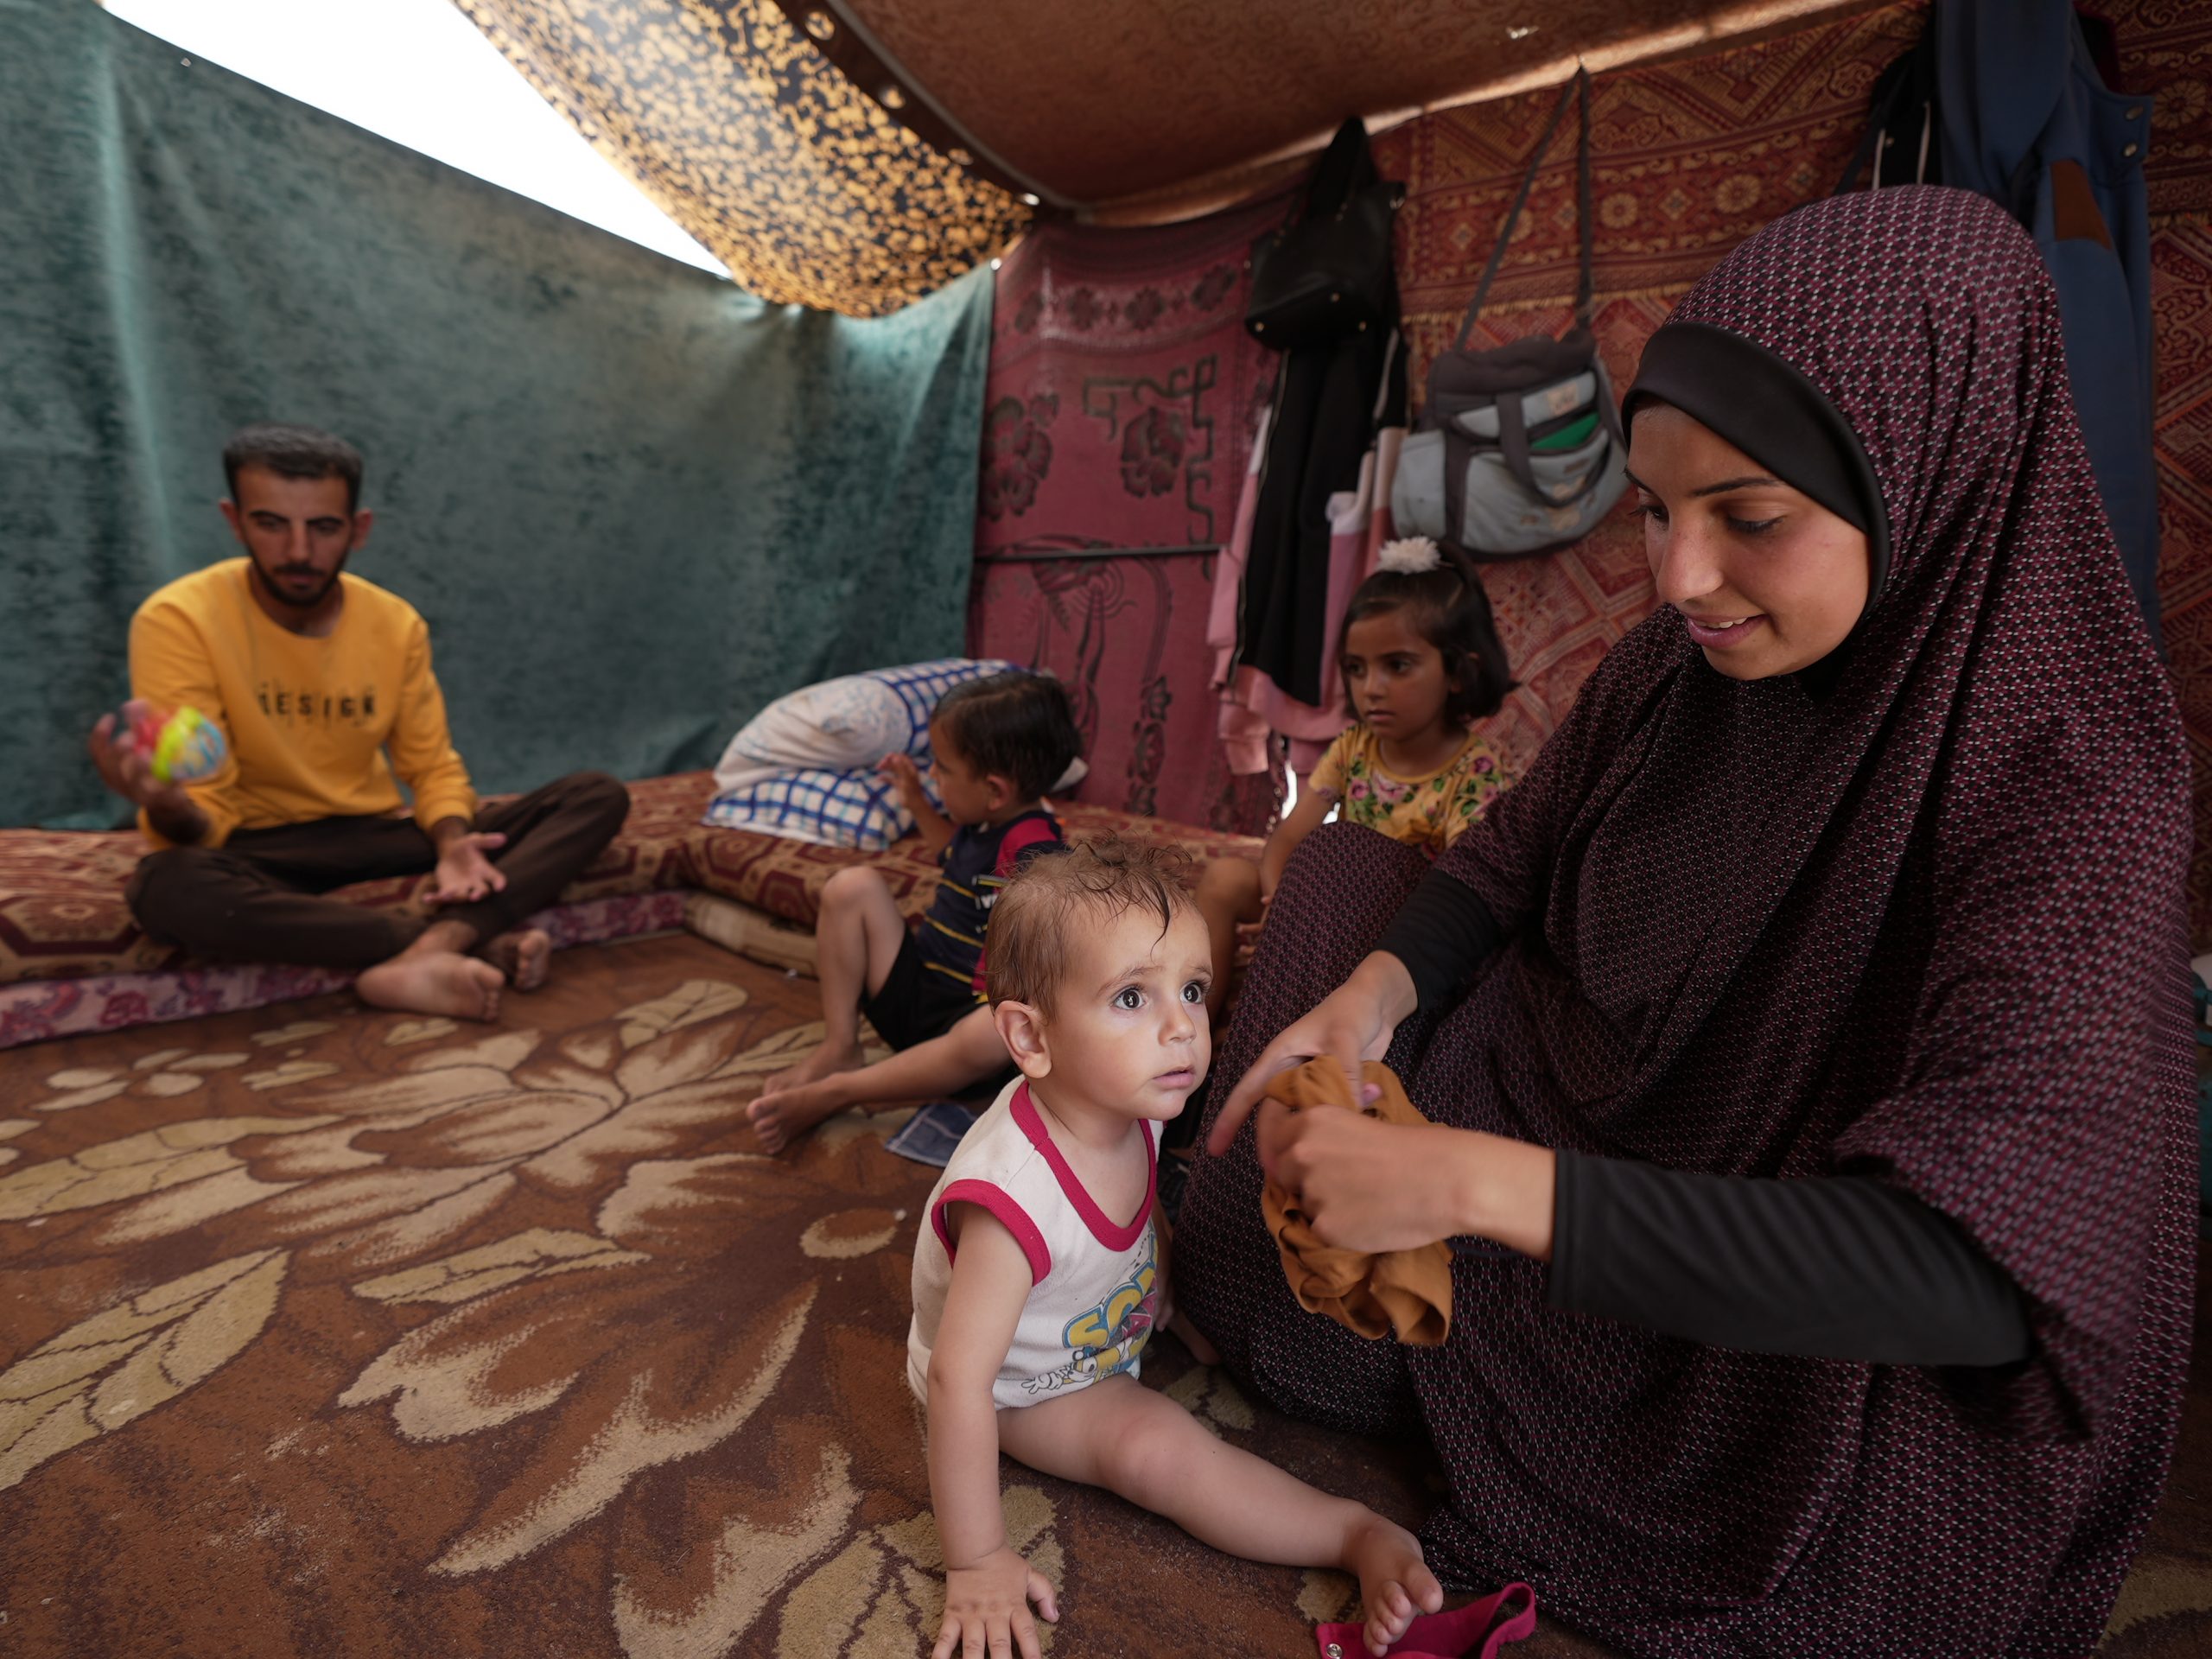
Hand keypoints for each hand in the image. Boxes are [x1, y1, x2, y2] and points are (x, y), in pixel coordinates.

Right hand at [86, 702, 188, 812]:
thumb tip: (137, 703)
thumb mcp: (142, 746)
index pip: (96, 749)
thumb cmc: (151, 769)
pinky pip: (159, 790)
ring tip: (147, 752)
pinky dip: (167, 778)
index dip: (100, 733)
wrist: (168, 803)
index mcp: (110, 767)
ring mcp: (135, 792)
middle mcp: (118, 781)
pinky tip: (176, 770)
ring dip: (137, 765)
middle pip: (111, 764)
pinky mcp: (156, 800)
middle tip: (133, 736)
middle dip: (120, 749)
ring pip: (131, 779)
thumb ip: (138, 726)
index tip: (112, 717)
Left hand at [428, 832, 507, 903]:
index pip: (496, 878)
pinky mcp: (448, 891)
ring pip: (460, 897)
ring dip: (454, 897)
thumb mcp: (474, 840)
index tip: (500, 887)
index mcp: (485, 871)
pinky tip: (426, 898)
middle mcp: (476, 883)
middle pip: (480, 892)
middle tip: (474, 897)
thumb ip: (486, 841)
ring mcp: (462, 889)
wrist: (451, 852)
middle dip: (477, 895)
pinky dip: (435, 899)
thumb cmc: (466, 847)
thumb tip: (503, 838)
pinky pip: (442, 897)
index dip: (499, 883)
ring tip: (444, 895)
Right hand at [877, 750, 928, 804]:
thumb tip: (895, 757)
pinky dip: (884, 778)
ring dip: (885, 767)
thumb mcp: (906, 778)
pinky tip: (878, 778)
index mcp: (910, 768)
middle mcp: (906, 771)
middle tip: (879, 765)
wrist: (914, 804)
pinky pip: (890, 779)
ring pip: (892, 769)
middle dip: (887, 762)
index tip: (885, 758)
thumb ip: (901, 768)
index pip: (901, 757)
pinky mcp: (898, 785)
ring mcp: (902, 778)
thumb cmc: (912, 791)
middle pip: (895, 762)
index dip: (893, 756)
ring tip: (877, 768)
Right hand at [932, 1546, 1057, 1658]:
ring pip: (973, 1647)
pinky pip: (945, 1638)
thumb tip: (1055, 1617)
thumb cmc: (1003, 1563)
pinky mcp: (952, 1615)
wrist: (974, 1547)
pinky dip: (940, 1654)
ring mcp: (971, 1617)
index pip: (1026, 1633)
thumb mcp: (1029, 1574)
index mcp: (1014, 1606)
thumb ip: (1045, 1594)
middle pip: (1000, 1647)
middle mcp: (993, 1615)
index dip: (1032, 1653)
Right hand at [1205, 956, 1412, 1155]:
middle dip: (1274, 1143)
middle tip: (1281, 1175)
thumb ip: (1343, 1074)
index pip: (1248, 1092)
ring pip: (1301, 1118)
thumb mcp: (1344, 1038)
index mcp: (1280, 1057)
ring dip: (1307, 1136)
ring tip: (1310, 1165)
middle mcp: (1291, 1073)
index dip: (1229, 1121)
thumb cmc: (1351, 1010)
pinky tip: (1351, 1129)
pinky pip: (1328, 1113)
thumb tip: (1345, 1113)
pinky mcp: (1334, 1089)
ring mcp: (1312, 1082)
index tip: (1216, 1150)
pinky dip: (1337, 1123)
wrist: (1378, 1003)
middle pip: (1274, 1114)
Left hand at [1265, 1107, 1556, 1259]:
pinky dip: (1339, 1231)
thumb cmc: (1417, 1148)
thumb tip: (1303, 1151)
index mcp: (1311, 1120)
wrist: (1446, 1179)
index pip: (1275, 1139)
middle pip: (1283, 1173)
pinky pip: (1321, 1232)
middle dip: (1303, 1180)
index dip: (1290, 1152)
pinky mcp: (1325, 1227)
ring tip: (1363, 1204)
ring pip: (1303, 1205)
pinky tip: (1368, 1222)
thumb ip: (1327, 1137)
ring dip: (1323, 1207)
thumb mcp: (1361, 1123)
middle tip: (1342, 1186)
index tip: (1306, 1163)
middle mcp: (1302, 1153)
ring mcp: (1311, 1192)